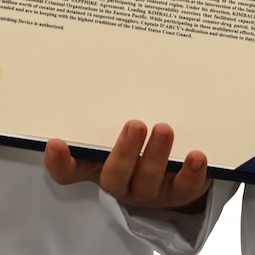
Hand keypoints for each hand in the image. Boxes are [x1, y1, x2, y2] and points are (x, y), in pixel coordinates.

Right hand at [45, 120, 211, 210]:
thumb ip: (109, 106)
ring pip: (147, 181)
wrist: (175, 169)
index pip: (69, 171)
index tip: (57, 142)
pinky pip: (183, 188)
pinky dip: (190, 173)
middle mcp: (120, 182)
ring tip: (164, 128)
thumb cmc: (138, 140)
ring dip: (156, 156)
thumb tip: (107, 60)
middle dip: (124, 152)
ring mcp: (148, 191)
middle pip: (113, 177)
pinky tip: (197, 155)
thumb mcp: (117, 125)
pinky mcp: (178, 193)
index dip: (60, 162)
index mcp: (97, 165)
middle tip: (135, 124)